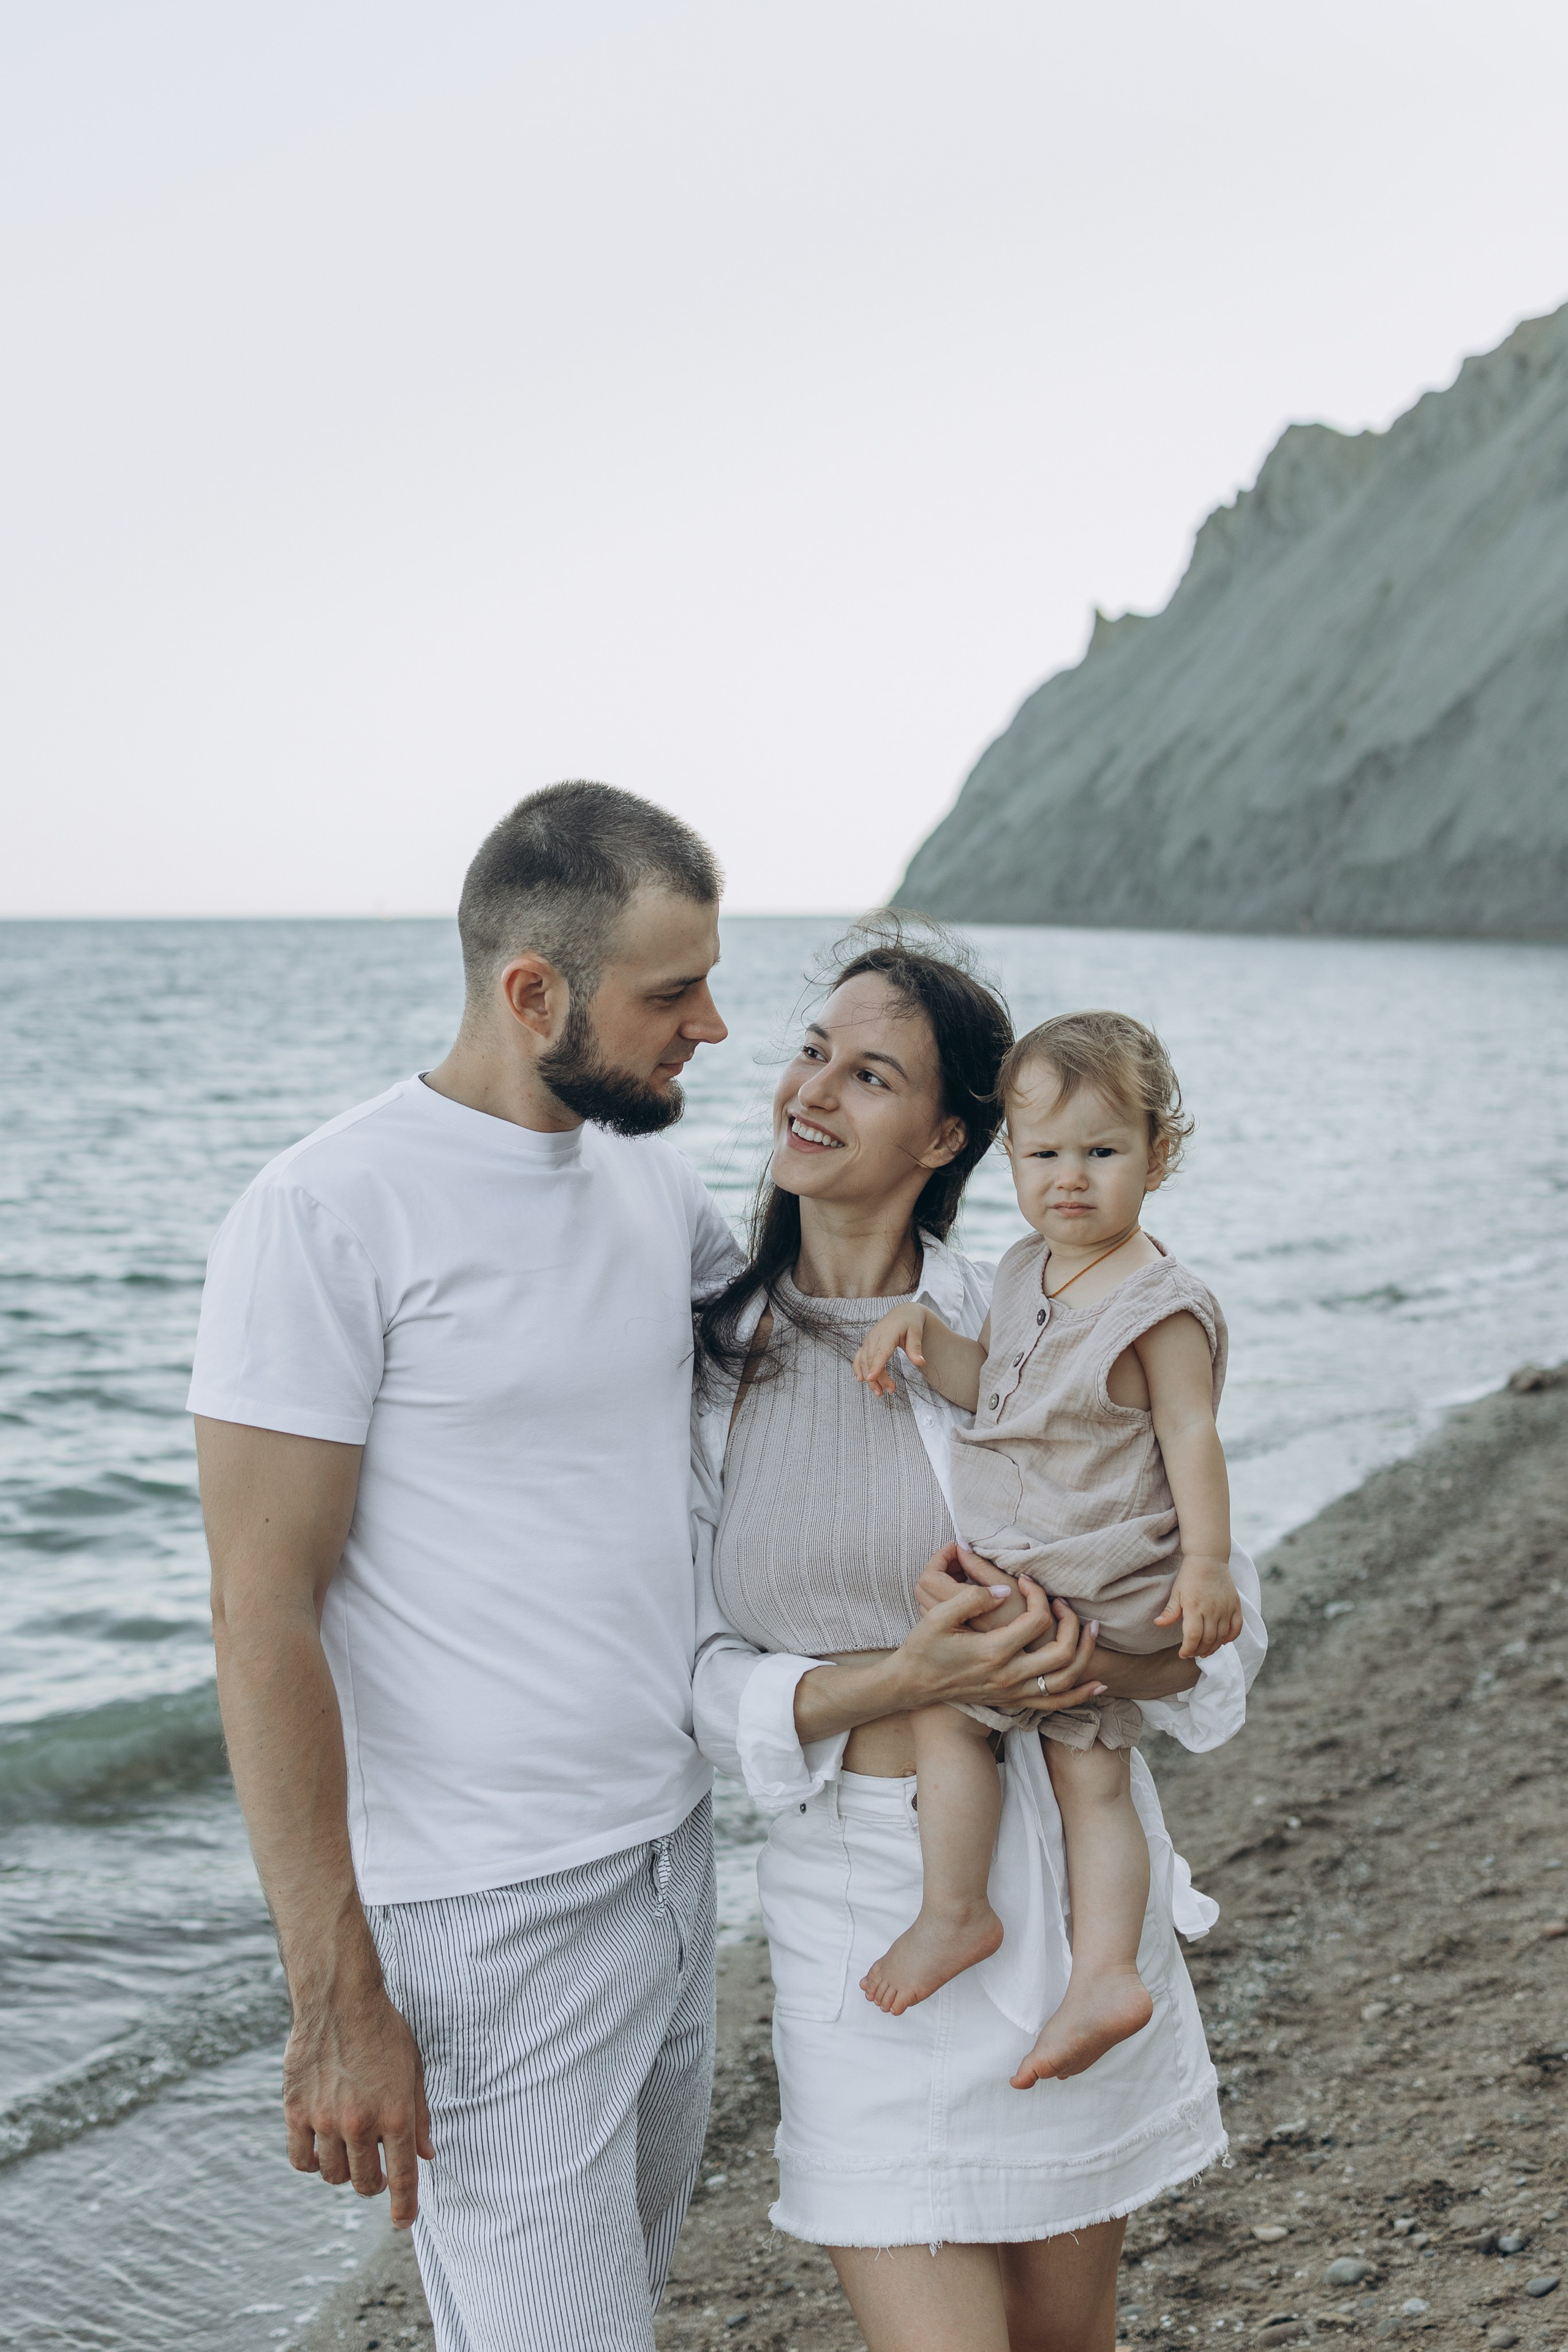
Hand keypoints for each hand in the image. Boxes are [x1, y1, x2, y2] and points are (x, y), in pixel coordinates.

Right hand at [283, 1980, 434, 2227]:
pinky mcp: (296, 2111)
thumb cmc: (383, 2031)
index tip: (402, 2221)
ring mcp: (325, 2120)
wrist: (340, 1999)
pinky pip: (301, 2159)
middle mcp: (360, 2123)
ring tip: (349, 2151)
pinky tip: (321, 2148)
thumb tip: (426, 2155)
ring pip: (332, 2175)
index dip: (403, 2206)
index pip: (401, 2177)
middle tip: (374, 2171)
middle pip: (364, 2182)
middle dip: (373, 2184)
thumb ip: (420, 2116)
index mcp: (395, 2114)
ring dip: (343, 2172)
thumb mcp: (414, 2070)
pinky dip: (312, 2162)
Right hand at [853, 1305, 928, 1399]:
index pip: (880, 1352)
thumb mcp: (916, 1332)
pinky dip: (858, 1368)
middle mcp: (875, 1336)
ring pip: (864, 1361)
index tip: (871, 1378)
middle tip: (889, 1391)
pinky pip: (859, 1357)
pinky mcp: (867, 1343)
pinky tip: (860, 1379)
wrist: (902, 1313)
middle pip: (872, 1360)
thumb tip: (920, 1362)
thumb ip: (915, 1347)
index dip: (875, 1365)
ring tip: (878, 1392)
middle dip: (878, 1378)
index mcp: (887, 1333)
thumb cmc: (910, 1322)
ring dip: (869, 1378)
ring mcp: (869, 1340)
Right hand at [896, 1547, 1106, 1714]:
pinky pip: (1056, 1703)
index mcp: (993, 1652)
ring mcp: (1013, 1693)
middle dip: (1072, 1622)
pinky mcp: (1013, 1701)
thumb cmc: (924, 1647)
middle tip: (1063, 1602)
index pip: (1037, 1620)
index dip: (1038, 1594)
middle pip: (1062, 1652)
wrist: (912, 1684)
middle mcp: (1009, 1677)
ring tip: (1091, 1630)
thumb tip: (1005, 1589)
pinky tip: (1097, 1683)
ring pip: (1066, 1680)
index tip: (1027, 1580)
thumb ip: (972, 1598)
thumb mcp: (938, 1617)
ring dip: (1085, 1654)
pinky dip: (1080, 1694)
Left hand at [1153, 1558, 1243, 1659]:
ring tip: (1205, 1651)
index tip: (1183, 1654)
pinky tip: (1223, 1641)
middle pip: (1208, 1640)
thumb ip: (1170, 1611)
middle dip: (1199, 1651)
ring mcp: (1226, 1608)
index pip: (1193, 1637)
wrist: (1208, 1558)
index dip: (1188, 1650)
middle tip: (1193, 1653)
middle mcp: (1212, 1610)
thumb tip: (1158, 1624)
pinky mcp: (1235, 1605)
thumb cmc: (1189, 1576)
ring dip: (1213, 1647)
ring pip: (1222, 1637)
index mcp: (1194, 1607)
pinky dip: (1231, 1637)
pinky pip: (1237, 1627)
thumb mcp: (1176, 1592)